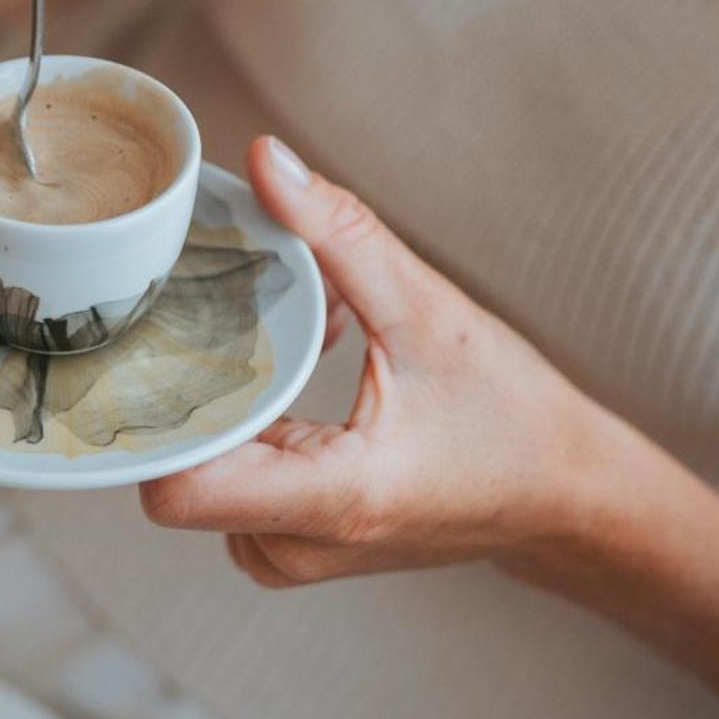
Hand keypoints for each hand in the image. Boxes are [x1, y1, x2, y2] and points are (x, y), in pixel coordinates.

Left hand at [140, 136, 639, 586]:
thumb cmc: (511, 415)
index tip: (162, 340)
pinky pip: (227, 485)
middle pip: (174, 468)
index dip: (152, 413)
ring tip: (293, 349)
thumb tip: (266, 162)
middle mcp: (300, 543)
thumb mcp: (430, 310)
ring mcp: (293, 556)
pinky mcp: (292, 546)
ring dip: (225, 403)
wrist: (566, 497)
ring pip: (197, 473)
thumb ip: (340, 234)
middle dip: (193, 385)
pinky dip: (246, 428)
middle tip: (241, 320)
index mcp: (335, 496)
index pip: (177, 484)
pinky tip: (293, 383)